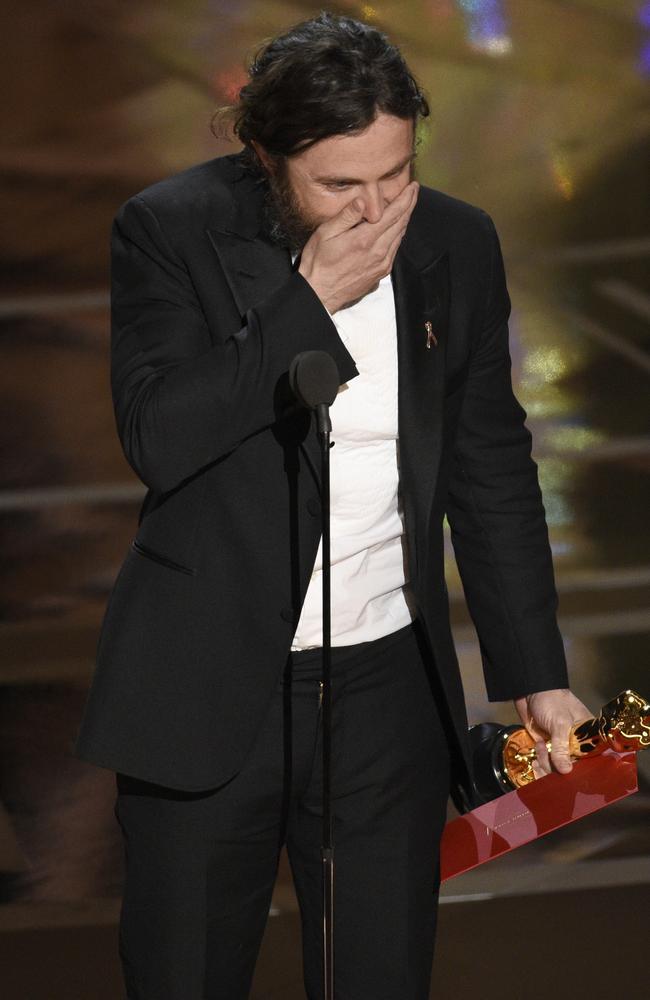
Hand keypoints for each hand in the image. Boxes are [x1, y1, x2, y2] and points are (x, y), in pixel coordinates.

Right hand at [298, 181, 418, 313]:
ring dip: (405, 220)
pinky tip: (396, 229)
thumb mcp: (325, 234)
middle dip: (409, 205)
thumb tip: (362, 201)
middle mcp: (378, 252)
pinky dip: (399, 235)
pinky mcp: (381, 273)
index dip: (405, 198)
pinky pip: (395, 250)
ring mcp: (382, 264)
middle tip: (414, 191)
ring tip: (407, 206)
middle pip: (401, 224)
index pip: (393, 214)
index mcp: (365, 239)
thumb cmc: (318, 263)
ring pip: (400, 237)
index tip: (413, 187)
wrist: (320, 295)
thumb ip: (346, 216)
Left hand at [513, 688, 592, 777]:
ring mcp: (560, 746)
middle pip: (572, 767)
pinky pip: (545, 763)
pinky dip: (540, 763)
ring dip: (546, 765)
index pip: (589, 759)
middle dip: (560, 770)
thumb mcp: (560, 723)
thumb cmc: (551, 701)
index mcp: (587, 736)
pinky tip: (537, 756)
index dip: (580, 769)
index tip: (570, 775)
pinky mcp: (546, 747)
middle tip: (549, 761)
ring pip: (557, 768)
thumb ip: (562, 748)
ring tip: (541, 749)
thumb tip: (566, 771)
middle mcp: (575, 744)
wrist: (529, 690)